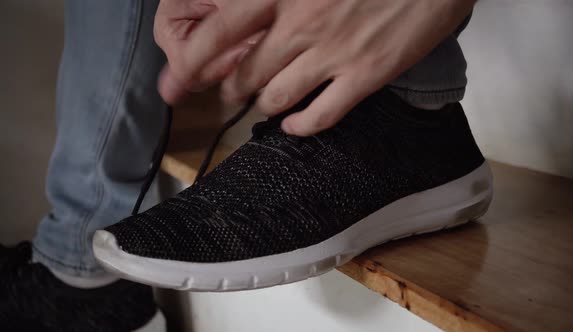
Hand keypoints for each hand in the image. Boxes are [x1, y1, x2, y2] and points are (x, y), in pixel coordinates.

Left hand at [158, 0, 474, 135]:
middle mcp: (301, 24)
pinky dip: (300, 127)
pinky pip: (320, 116)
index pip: (218, 34)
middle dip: (232, 88)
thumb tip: (256, 9)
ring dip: (265, 106)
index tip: (175, 83)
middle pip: (246, 75)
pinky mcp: (365, 75)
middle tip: (231, 89)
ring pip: (277, 99)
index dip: (188, 63)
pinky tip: (295, 125)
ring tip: (265, 103)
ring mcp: (333, 53)